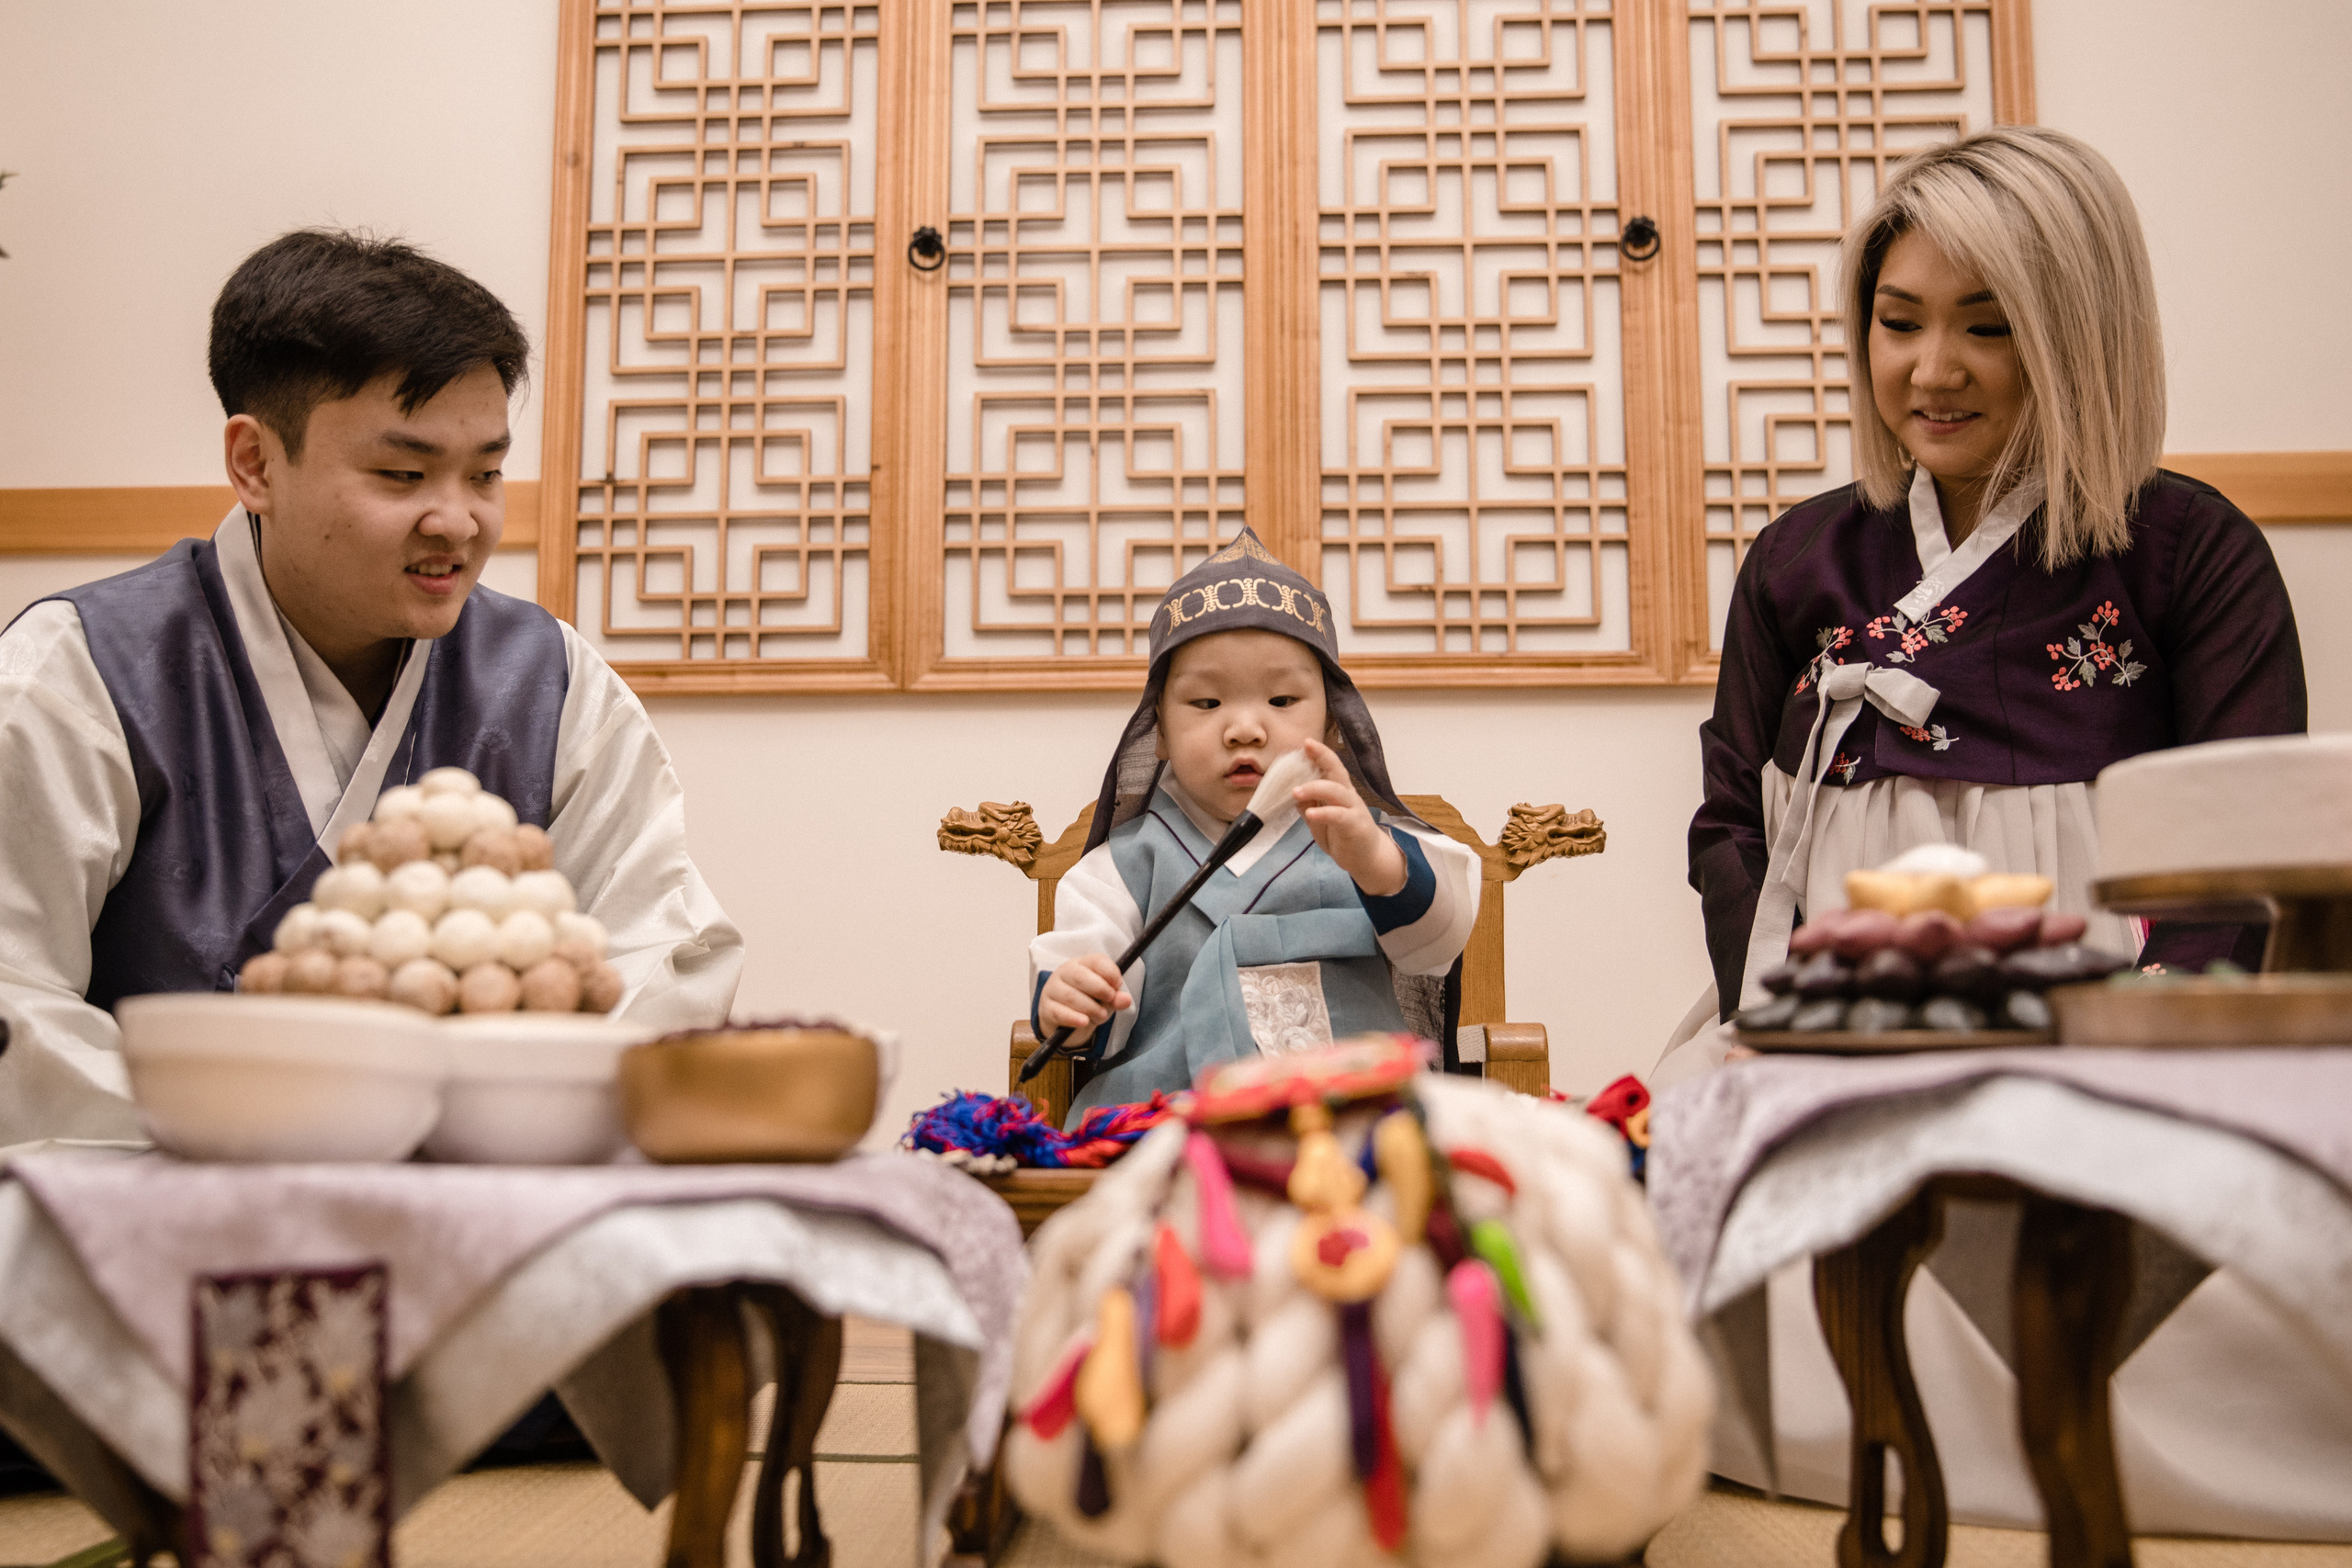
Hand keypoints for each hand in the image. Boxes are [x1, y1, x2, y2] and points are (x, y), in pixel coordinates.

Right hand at [1039, 953, 1131, 1042]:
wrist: (1064, 1019)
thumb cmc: (1087, 1001)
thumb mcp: (1104, 999)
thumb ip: (1115, 998)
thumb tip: (1126, 1000)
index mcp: (1082, 964)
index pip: (1096, 960)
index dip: (1110, 972)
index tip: (1118, 985)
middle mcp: (1064, 973)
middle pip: (1080, 976)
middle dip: (1099, 989)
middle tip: (1110, 999)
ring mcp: (1052, 989)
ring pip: (1071, 996)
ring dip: (1090, 1007)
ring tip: (1101, 1015)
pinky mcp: (1046, 1008)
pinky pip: (1059, 1012)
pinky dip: (1073, 1018)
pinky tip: (1084, 1022)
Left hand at [1292, 738, 1407, 895]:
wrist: (1366, 859)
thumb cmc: (1341, 836)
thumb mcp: (1319, 822)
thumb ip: (1308, 807)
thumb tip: (1293, 793)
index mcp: (1338, 790)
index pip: (1329, 767)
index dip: (1319, 753)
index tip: (1305, 742)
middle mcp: (1348, 795)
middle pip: (1337, 770)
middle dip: (1322, 756)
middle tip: (1305, 747)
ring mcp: (1353, 809)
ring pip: (1337, 791)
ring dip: (1315, 788)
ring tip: (1295, 791)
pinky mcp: (1355, 825)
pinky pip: (1339, 816)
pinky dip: (1324, 813)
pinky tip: (1310, 813)